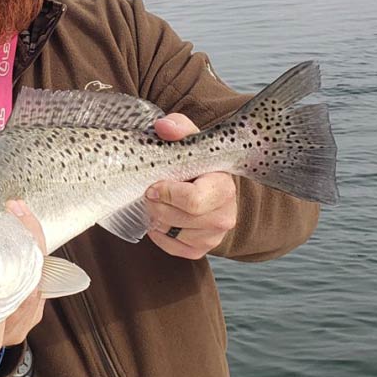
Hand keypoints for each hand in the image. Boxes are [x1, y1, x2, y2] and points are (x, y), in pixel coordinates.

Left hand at [145, 114, 237, 259]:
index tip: (154, 184)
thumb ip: (177, 127)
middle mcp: (225, 214)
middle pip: (180, 218)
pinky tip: (161, 219)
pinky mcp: (202, 249)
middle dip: (157, 205)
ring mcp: (215, 235)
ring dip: (157, 219)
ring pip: (174, 234)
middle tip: (150, 193)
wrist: (204, 182)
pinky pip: (172, 249)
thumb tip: (163, 127)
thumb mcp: (188, 139)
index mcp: (224, 186)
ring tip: (157, 204)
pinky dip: (160, 235)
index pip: (193, 200)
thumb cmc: (195, 161)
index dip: (167, 193)